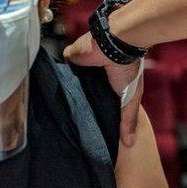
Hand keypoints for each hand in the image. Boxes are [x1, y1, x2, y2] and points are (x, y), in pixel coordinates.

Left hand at [64, 32, 143, 146]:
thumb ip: (128, 119)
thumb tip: (129, 144)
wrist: (116, 43)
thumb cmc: (128, 68)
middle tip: (72, 120)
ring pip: (70, 82)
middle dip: (78, 103)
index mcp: (108, 83)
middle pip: (82, 93)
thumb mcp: (131, 98)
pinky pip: (62, 70)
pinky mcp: (70, 58)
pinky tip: (56, 93)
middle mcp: (93, 75)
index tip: (89, 127)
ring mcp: (80, 66)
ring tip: (62, 109)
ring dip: (68, 91)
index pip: (97, 100)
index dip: (93, 112)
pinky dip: (60, 78)